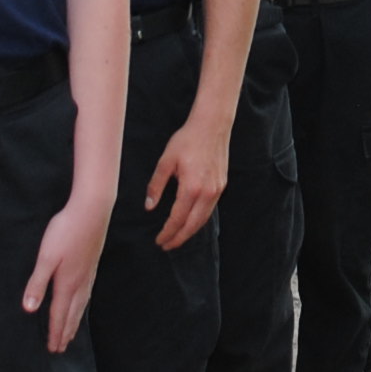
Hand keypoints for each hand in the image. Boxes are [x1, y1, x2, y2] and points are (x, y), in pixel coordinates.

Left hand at [23, 192, 107, 350]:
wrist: (92, 210)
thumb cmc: (66, 231)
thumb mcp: (46, 257)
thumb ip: (37, 284)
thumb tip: (29, 309)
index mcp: (67, 283)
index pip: (59, 314)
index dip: (55, 332)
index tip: (52, 348)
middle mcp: (80, 283)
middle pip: (72, 314)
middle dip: (65, 332)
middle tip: (61, 348)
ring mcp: (88, 274)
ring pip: (81, 305)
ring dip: (75, 321)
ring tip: (72, 333)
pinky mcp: (92, 264)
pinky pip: (87, 294)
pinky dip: (83, 306)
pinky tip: (83, 302)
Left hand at [142, 112, 229, 251]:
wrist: (212, 126)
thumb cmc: (187, 140)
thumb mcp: (166, 161)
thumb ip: (156, 186)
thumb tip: (149, 207)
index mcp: (192, 188)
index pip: (178, 219)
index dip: (167, 232)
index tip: (159, 240)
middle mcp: (207, 193)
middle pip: (192, 225)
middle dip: (179, 238)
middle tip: (167, 245)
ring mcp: (217, 190)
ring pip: (203, 219)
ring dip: (190, 231)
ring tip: (177, 238)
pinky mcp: (221, 186)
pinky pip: (209, 210)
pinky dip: (199, 220)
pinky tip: (190, 221)